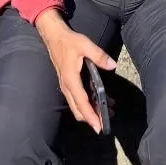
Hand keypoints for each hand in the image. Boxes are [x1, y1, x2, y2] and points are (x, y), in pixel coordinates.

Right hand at [34, 9, 117, 131]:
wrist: (53, 37)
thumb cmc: (68, 41)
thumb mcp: (85, 45)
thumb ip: (99, 55)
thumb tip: (112, 65)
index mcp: (71, 80)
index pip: (82, 103)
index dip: (90, 116)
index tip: (98, 127)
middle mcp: (67, 87)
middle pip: (78, 110)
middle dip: (91, 118)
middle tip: (106, 123)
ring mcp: (66, 86)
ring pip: (77, 106)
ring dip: (90, 111)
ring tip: (107, 111)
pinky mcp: (68, 83)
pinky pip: (77, 99)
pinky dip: (87, 103)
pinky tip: (100, 100)